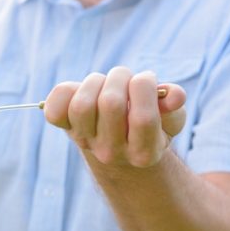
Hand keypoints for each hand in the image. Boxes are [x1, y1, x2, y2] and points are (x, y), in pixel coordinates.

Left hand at [43, 67, 186, 167]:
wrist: (119, 148)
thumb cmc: (149, 125)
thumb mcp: (170, 119)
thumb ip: (174, 107)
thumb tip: (175, 96)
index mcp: (144, 153)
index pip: (143, 118)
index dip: (145, 86)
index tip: (146, 79)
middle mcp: (111, 153)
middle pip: (110, 104)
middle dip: (121, 78)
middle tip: (126, 78)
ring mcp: (86, 142)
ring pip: (82, 104)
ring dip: (95, 82)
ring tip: (106, 83)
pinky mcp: (66, 129)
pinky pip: (54, 109)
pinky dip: (65, 92)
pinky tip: (82, 91)